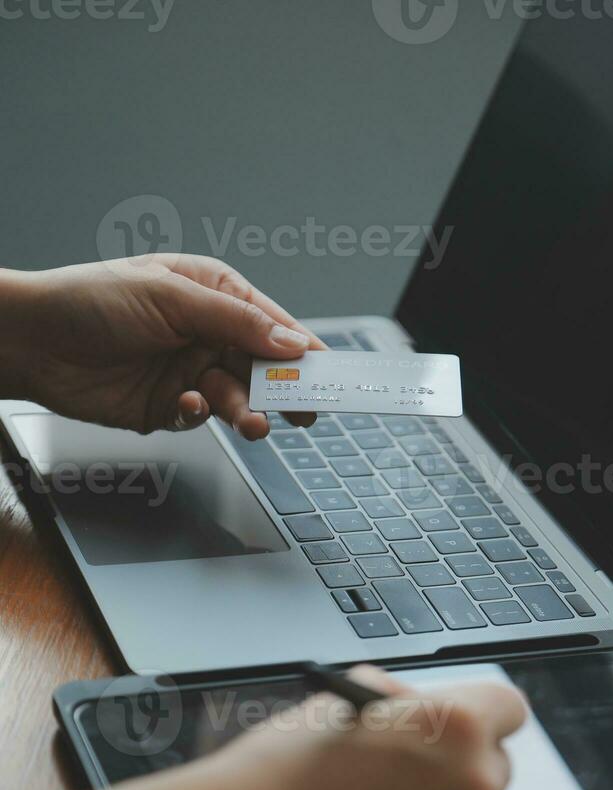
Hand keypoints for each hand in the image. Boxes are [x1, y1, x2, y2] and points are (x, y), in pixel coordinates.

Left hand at [0, 257, 324, 437]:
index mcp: (213, 294)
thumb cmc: (92, 299)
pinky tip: (184, 403)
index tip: (331, 374)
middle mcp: (205, 333)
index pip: (270, 324)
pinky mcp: (166, 406)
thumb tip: (291, 343)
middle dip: (283, 388)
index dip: (302, 350)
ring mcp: (187, 371)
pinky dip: (198, 414)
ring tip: (253, 422)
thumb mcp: (171, 297)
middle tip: (306, 409)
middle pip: (261, 366)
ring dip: (247, 410)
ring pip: (236, 396)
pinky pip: (199, 416)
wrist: (32, 343)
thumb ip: (235, 321)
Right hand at [102, 666, 525, 789]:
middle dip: (456, 758)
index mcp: (456, 728)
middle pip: (492, 762)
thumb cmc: (286, 765)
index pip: (508, 707)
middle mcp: (471, 788)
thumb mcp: (346, 697)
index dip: (478, 708)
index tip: (456, 716)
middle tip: (406, 758)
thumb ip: (399, 700)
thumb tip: (412, 709)